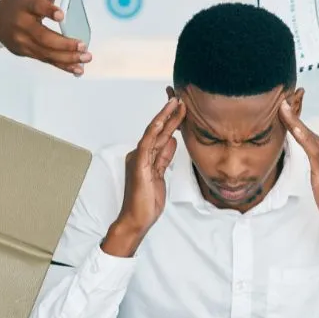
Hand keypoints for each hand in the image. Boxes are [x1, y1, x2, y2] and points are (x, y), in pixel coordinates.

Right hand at [0, 0, 91, 74]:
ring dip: (68, 58)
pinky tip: (78, 69)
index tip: (62, 15)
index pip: (36, 7)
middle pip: (43, 37)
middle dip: (65, 44)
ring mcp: (23, 41)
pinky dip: (64, 66)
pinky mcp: (26, 52)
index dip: (49, 10)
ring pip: (46, 52)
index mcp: (26, 5)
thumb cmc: (26, 3)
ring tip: (86, 57)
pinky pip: (47, 60)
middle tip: (83, 45)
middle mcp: (22, 24)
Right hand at [104, 98, 185, 256]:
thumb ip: (164, 158)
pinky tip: (164, 120)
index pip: (161, 134)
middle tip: (182, 98)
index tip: (182, 107)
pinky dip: (156, 130)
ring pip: (154, 133)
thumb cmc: (147, 201)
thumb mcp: (161, 176)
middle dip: (171, 113)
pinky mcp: (139, 165)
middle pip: (159, 130)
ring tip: (177, 103)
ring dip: (166, 117)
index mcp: (145, 156)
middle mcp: (140, 154)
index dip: (172, 120)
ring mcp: (138, 158)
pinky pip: (148, 144)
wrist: (136, 219)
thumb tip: (172, 140)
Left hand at [278, 98, 318, 232]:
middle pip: (307, 129)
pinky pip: (311, 149)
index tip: (283, 105)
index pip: (308, 132)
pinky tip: (294, 126)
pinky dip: (302, 135)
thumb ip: (313, 165)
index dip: (295, 118)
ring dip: (294, 120)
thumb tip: (302, 158)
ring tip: (282, 106)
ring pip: (308, 136)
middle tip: (280, 97)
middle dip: (293, 114)